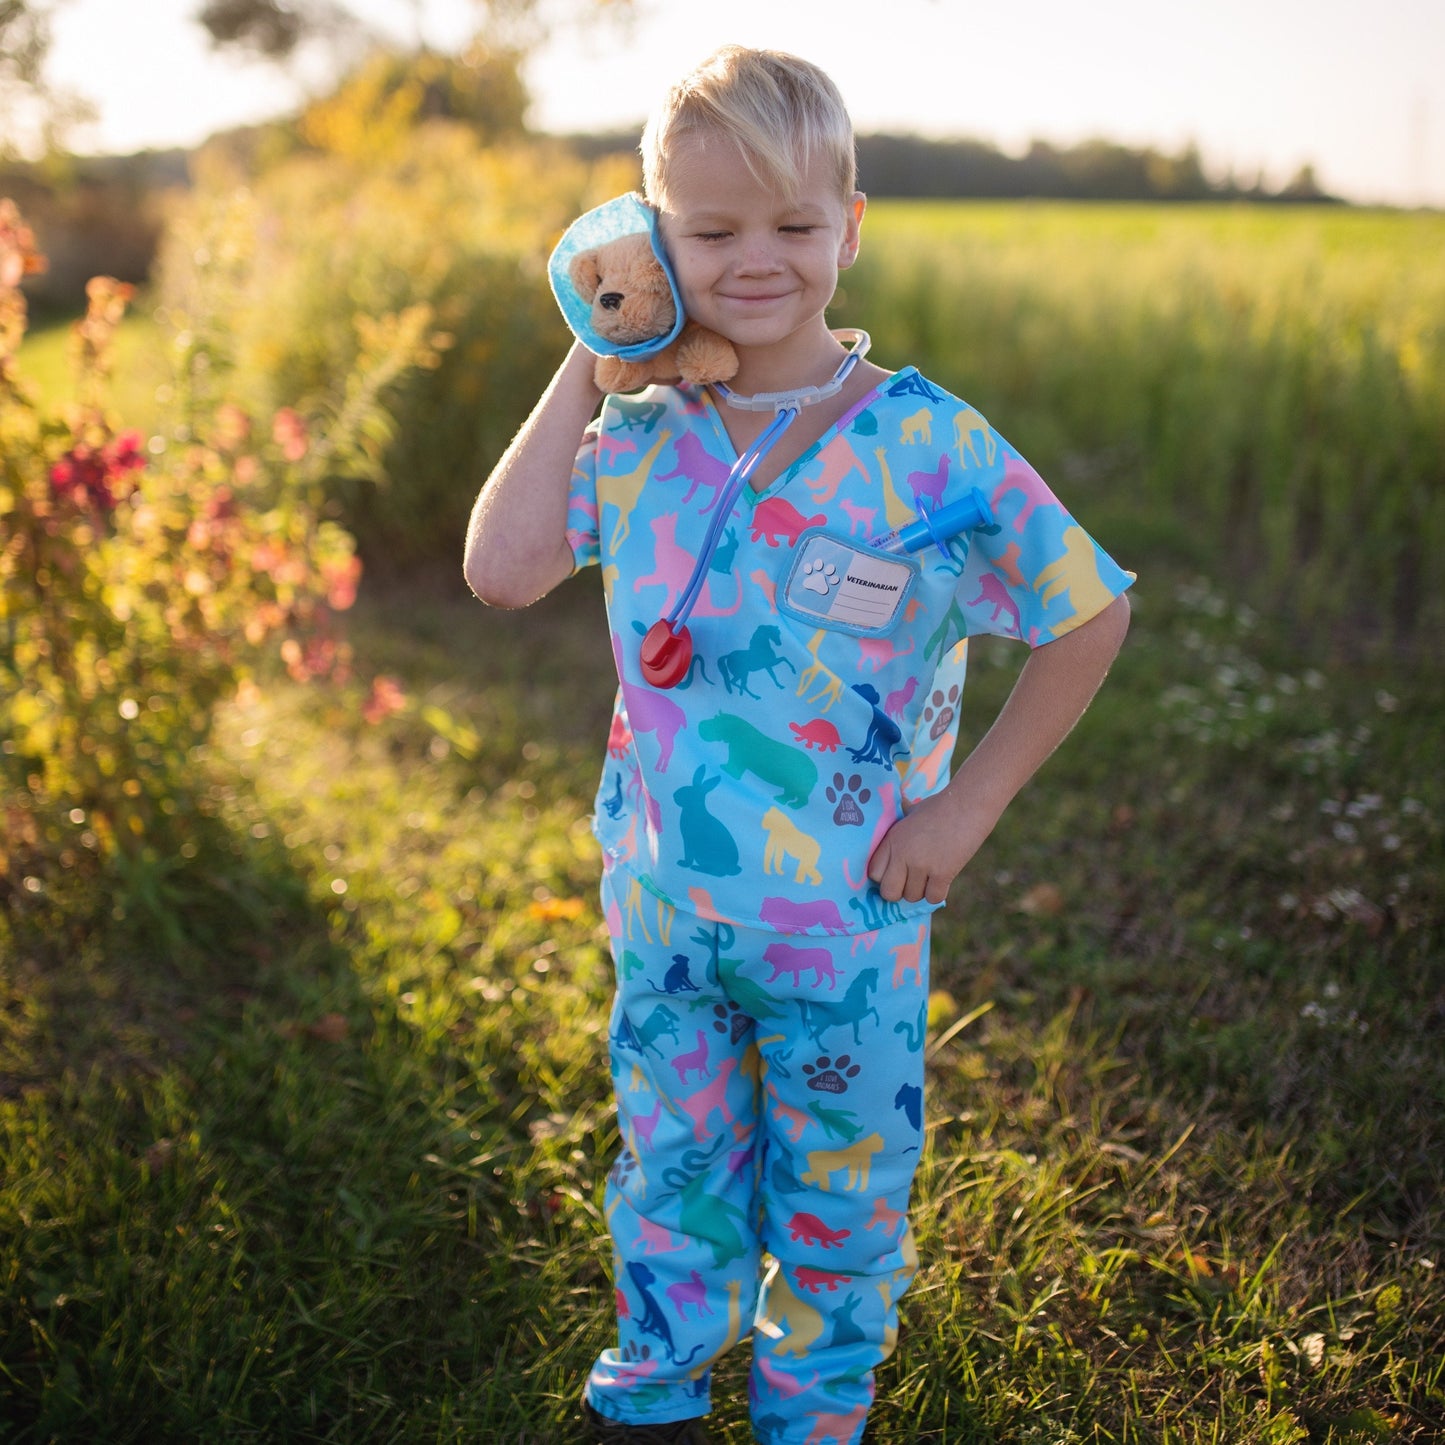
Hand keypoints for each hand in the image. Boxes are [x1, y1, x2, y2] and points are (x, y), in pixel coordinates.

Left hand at [866, 785, 1001, 905]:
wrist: (967, 805)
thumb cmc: (941, 806)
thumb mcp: (912, 811)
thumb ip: (901, 821)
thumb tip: (899, 807)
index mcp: (892, 839)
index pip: (874, 874)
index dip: (885, 877)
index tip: (896, 874)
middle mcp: (902, 854)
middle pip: (889, 893)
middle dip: (899, 892)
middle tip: (911, 882)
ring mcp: (921, 864)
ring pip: (912, 897)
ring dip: (921, 891)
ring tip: (930, 876)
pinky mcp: (942, 873)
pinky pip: (932, 898)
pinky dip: (937, 893)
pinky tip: (941, 880)